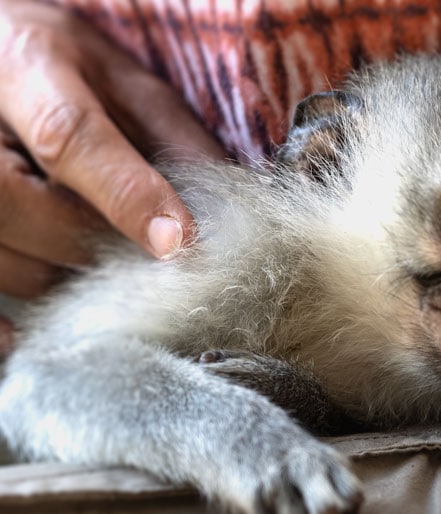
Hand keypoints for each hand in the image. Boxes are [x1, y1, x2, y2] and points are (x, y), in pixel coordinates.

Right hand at [0, 0, 224, 300]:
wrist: (1, 58)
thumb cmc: (71, 69)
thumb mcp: (127, 83)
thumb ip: (173, 138)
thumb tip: (225, 212)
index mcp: (24, 67)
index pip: (69, 137)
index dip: (127, 196)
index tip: (180, 242)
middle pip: (30, 208)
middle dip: (99, 245)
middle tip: (140, 251)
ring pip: (9, 260)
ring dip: (63, 273)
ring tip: (88, 248)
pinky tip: (20, 336)